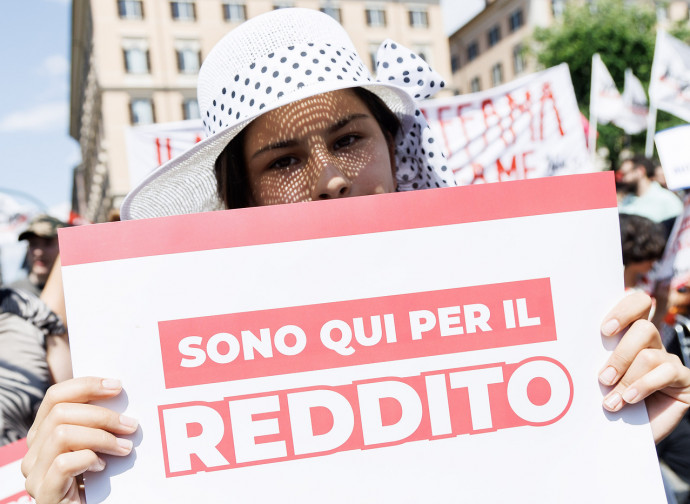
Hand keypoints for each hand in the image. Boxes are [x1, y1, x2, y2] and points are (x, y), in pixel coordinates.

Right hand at [21, 377, 137, 503]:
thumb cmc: (97, 478)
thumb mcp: (94, 444)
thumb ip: (95, 423)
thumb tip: (118, 391)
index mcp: (43, 434)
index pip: (56, 396)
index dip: (86, 385)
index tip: (118, 386)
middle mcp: (32, 452)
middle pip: (61, 413)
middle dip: (101, 415)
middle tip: (130, 425)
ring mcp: (34, 474)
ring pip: (61, 434)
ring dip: (100, 437)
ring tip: (124, 447)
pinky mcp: (45, 494)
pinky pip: (63, 464)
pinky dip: (88, 459)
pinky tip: (102, 466)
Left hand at [599, 291, 689, 441]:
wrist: (623, 436)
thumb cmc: (607, 401)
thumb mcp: (599, 376)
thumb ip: (596, 358)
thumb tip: (578, 347)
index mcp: (628, 334)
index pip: (637, 303)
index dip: (624, 310)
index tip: (605, 331)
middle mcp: (651, 343)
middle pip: (643, 327)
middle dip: (620, 354)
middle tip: (603, 378)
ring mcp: (669, 360)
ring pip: (649, 354)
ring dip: (627, 379)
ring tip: (611, 401)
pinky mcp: (684, 380)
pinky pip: (667, 372)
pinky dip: (644, 386)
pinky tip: (631, 399)